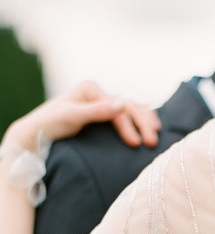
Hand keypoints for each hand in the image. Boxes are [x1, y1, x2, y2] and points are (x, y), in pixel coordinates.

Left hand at [4, 80, 160, 151]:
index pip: (118, 107)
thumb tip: (122, 105)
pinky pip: (127, 114)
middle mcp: (99, 93)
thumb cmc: (50, 124)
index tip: (136, 144)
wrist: (37, 134)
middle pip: (128, 105)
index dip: (129, 125)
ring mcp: (102, 103)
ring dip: (146, 119)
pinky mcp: (102, 114)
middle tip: (153, 141)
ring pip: (131, 108)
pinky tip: (151, 123)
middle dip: (143, 123)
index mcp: (91, 89)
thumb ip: (96, 111)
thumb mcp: (72, 117)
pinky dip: (139, 119)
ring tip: (158, 131)